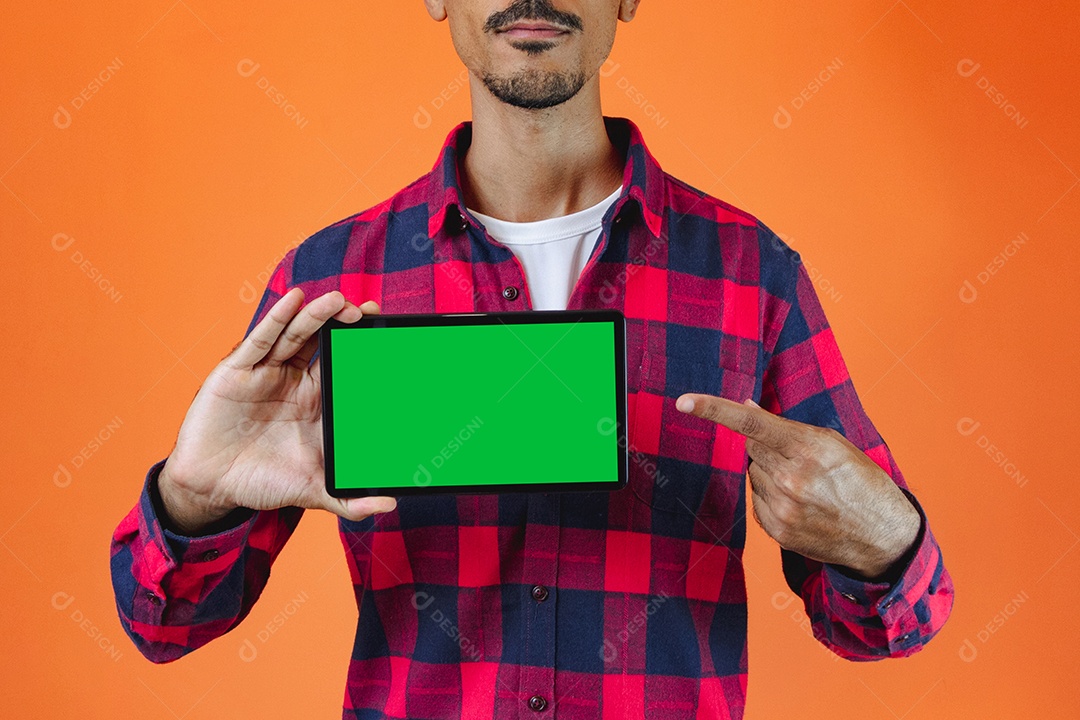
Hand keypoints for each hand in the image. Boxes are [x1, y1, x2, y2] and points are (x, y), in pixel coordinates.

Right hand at [157, 288, 396, 534]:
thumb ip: (349, 499)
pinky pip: (259, 341)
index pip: (343, 366)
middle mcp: (293, 381)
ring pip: (295, 335)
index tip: (384, 331)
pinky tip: (293, 300)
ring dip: (315, 315)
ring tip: (337, 299)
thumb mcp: (313, 490)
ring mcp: (266, 373)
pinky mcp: (236, 371)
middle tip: (365, 310)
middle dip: (342, 324)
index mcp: (315, 401)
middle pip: (322, 342)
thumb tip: (390, 506)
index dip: (361, 348)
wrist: (211, 488)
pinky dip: (276, 318)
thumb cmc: (263, 482)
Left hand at [675, 393, 919, 580]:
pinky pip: (758, 501)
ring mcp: (782, 508)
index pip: (750, 423)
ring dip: (771, 474)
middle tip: (804, 462)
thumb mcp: (835, 444)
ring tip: (809, 488)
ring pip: (754, 475)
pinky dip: (773, 498)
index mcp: (808, 448)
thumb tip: (745, 406)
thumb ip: (786, 427)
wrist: (882, 536)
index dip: (713, 409)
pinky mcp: (777, 531)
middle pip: (751, 449)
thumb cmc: (861, 482)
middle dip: (768, 449)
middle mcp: (790, 478)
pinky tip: (802, 505)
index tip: (684, 401)